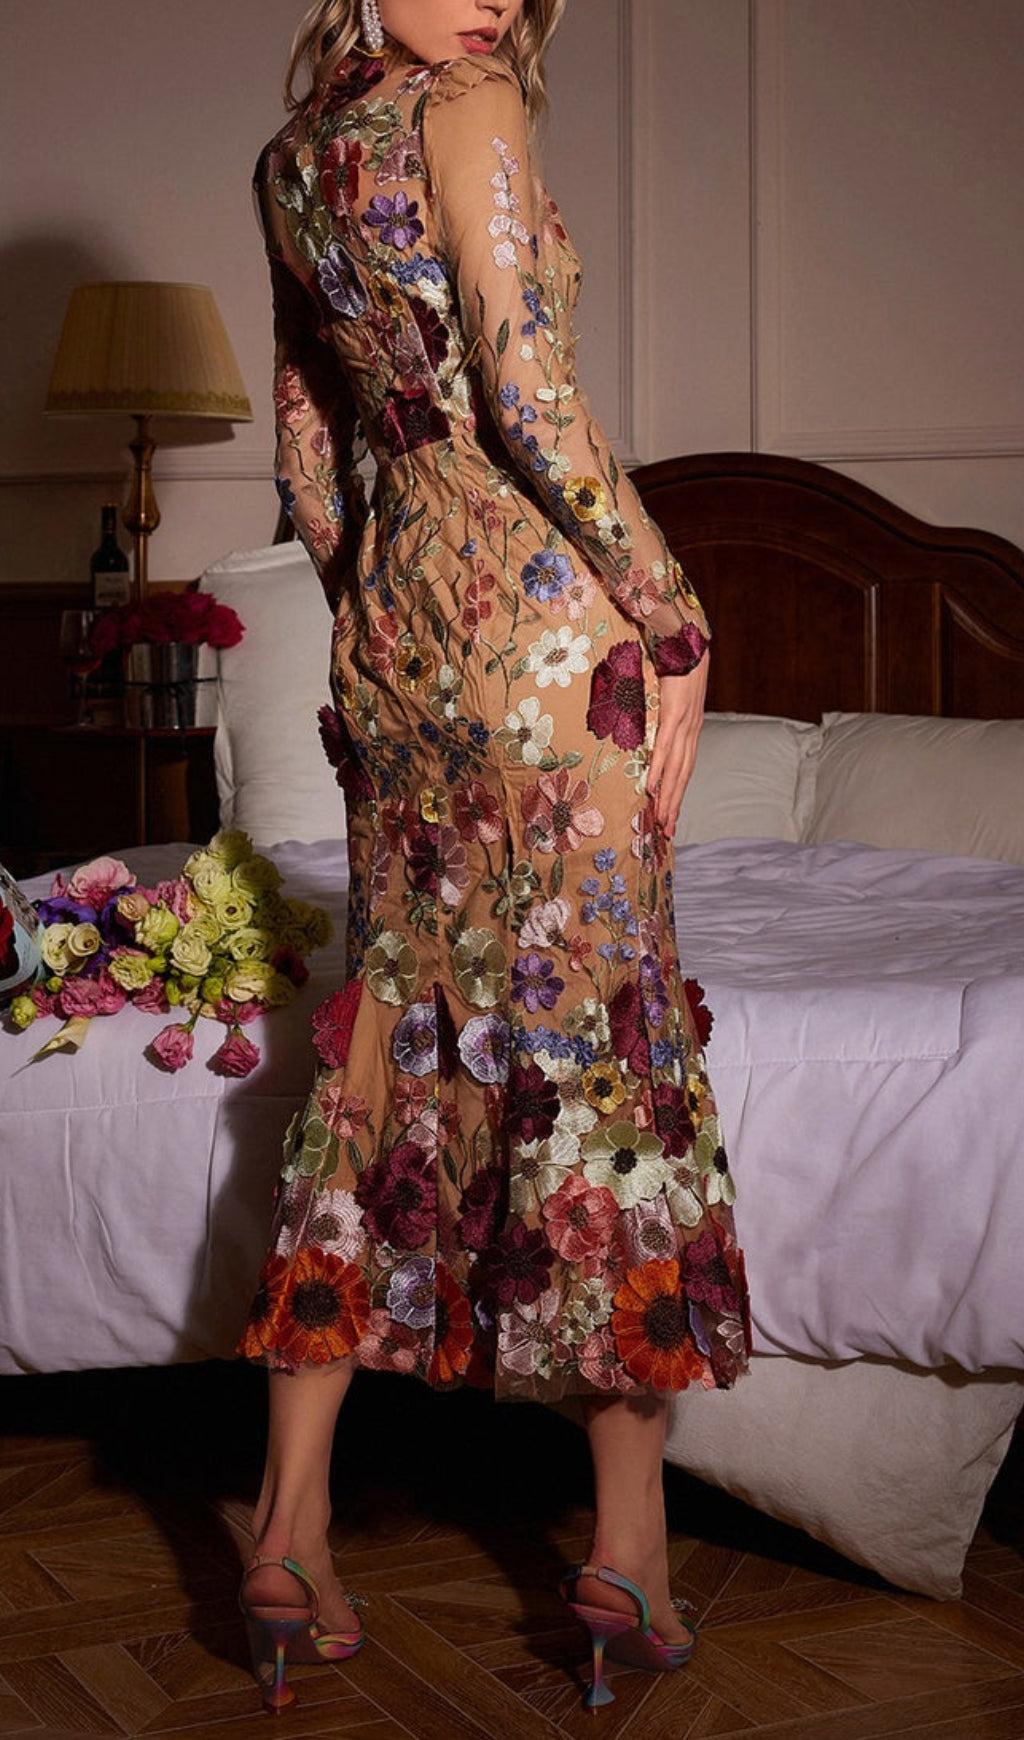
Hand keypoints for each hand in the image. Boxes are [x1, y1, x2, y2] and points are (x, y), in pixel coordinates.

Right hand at [648, 649, 708, 836]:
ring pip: (676, 768)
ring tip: (659, 818)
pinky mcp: (675, 713)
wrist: (687, 639)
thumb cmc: (676, 665)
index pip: (685, 769)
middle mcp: (691, 731)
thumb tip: (648, 728)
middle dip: (674, 805)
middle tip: (666, 832)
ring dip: (667, 796)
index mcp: (690, 729)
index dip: (678, 794)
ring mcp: (684, 723)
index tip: (670, 817)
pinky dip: (659, 769)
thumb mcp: (669, 696)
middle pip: (683, 776)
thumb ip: (662, 714)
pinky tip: (651, 786)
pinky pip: (665, 746)